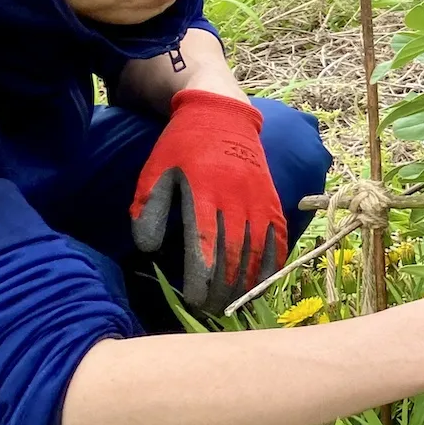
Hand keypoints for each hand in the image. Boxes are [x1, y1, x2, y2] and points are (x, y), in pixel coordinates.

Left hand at [130, 89, 285, 313]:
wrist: (222, 112)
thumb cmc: (182, 145)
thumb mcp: (156, 171)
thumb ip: (149, 208)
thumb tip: (146, 249)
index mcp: (205, 191)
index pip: (205, 243)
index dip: (203, 276)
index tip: (196, 301)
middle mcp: (236, 197)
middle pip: (234, 252)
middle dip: (225, 287)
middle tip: (214, 312)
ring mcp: (258, 197)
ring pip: (258, 247)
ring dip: (249, 280)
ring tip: (237, 304)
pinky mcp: (272, 197)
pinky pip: (278, 234)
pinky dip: (273, 260)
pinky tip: (266, 280)